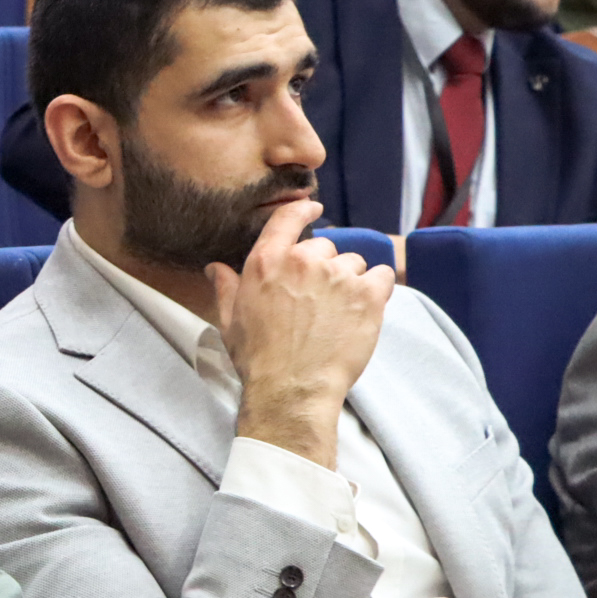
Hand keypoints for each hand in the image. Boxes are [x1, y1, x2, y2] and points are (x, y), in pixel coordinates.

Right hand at [211, 199, 392, 470]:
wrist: (292, 388)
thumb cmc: (258, 357)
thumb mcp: (230, 320)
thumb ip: (226, 287)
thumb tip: (216, 268)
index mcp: (267, 262)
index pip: (289, 219)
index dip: (304, 210)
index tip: (314, 209)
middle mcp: (303, 261)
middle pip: (325, 246)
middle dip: (324, 266)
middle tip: (319, 298)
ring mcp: (338, 276)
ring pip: (354, 262)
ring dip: (350, 280)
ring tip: (340, 311)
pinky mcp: (368, 294)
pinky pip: (381, 276)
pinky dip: (376, 288)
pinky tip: (364, 309)